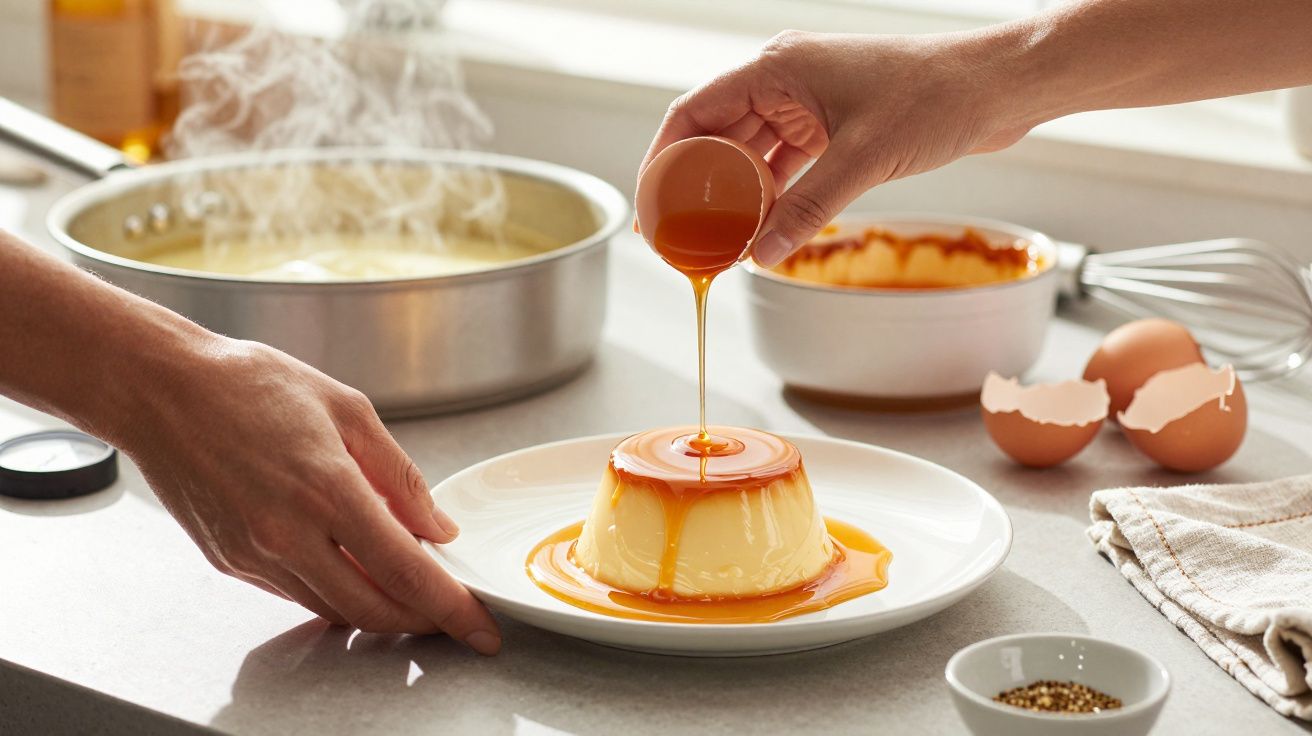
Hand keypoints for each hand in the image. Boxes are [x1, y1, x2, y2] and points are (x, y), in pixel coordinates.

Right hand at [120, 337, 500, 653]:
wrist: (161, 391)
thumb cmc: (249, 385)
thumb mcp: (347, 409)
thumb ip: (399, 475)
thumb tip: (436, 527)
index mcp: (327, 490)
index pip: (405, 573)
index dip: (451, 608)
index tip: (480, 625)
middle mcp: (288, 534)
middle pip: (374, 610)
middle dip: (422, 621)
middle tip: (450, 611)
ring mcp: (255, 555)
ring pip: (335, 609)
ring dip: (379, 609)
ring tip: (407, 586)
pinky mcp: (232, 563)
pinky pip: (298, 594)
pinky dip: (335, 591)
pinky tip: (353, 568)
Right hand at [639, 30, 1030, 266]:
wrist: (996, 88)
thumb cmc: (936, 98)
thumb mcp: (863, 160)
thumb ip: (807, 209)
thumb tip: (762, 254)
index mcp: (777, 69)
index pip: (694, 114)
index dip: (663, 161)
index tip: (650, 206)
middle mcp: (784, 82)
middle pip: (716, 137)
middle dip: (697, 189)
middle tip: (682, 237)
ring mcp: (808, 103)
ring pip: (750, 155)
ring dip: (736, 198)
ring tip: (719, 242)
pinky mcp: (833, 126)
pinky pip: (785, 164)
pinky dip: (772, 196)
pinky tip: (764, 228)